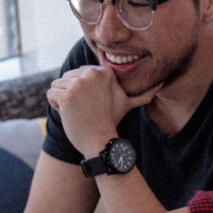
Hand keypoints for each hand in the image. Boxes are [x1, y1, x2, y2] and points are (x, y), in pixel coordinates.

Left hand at [46, 66, 160, 156]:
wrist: (101, 142)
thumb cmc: (110, 122)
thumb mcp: (128, 104)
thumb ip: (142, 94)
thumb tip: (161, 83)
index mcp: (104, 71)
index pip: (78, 74)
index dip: (82, 91)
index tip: (94, 104)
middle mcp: (91, 73)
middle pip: (66, 78)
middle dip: (72, 96)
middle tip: (87, 110)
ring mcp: (78, 84)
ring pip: (57, 86)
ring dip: (63, 102)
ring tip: (79, 113)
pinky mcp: (67, 95)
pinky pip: (51, 95)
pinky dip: (56, 107)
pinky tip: (71, 115)